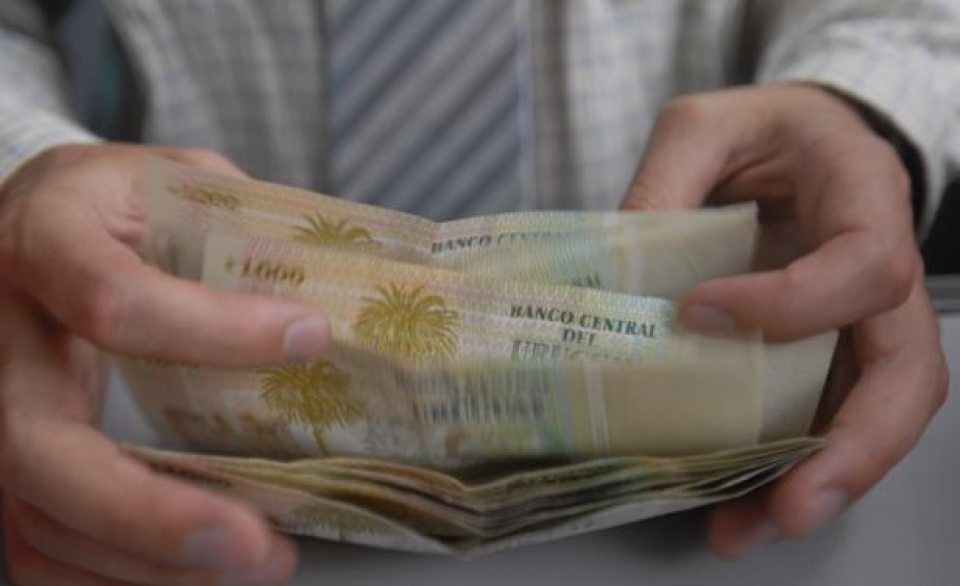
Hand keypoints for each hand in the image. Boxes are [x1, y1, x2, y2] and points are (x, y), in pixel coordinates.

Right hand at [0, 144, 329, 583]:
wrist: (21, 227)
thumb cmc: (108, 207)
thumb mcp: (168, 182)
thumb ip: (243, 225)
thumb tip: (343, 295)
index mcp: (44, 240)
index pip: (114, 300)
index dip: (213, 329)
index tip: (310, 337)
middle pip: (39, 446)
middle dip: (151, 511)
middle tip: (257, 543)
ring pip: (40, 515)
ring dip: (152, 563)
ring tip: (257, 563)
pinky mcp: (2, 461)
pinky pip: (37, 544)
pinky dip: (119, 576)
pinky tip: (195, 575)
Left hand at [621, 85, 947, 557]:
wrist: (800, 145)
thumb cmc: (762, 130)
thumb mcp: (702, 125)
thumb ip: (664, 182)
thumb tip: (615, 274)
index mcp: (862, 194)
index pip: (864, 263)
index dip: (797, 302)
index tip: (701, 313)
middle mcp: (882, 270)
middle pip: (906, 372)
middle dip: (852, 447)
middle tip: (789, 504)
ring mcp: (863, 322)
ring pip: (873, 415)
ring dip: (815, 480)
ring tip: (744, 528)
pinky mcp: (832, 353)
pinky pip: (828, 417)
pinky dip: (789, 466)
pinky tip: (740, 503)